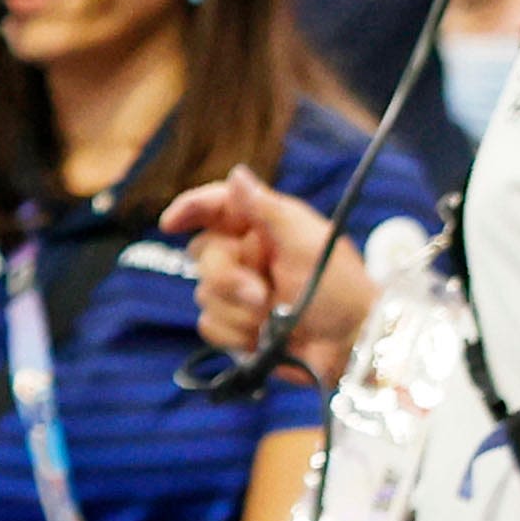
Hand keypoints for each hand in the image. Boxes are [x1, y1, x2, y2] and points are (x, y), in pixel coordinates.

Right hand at [163, 165, 360, 371]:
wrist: (350, 346)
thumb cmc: (339, 289)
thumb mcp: (306, 244)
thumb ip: (267, 210)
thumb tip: (237, 174)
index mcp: (266, 227)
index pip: (218, 207)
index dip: (190, 209)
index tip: (169, 224)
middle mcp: (249, 255)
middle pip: (203, 257)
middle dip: (228, 280)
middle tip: (260, 295)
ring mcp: (241, 292)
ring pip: (204, 295)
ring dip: (238, 312)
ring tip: (273, 320)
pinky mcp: (237, 326)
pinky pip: (209, 325)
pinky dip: (235, 335)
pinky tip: (262, 339)